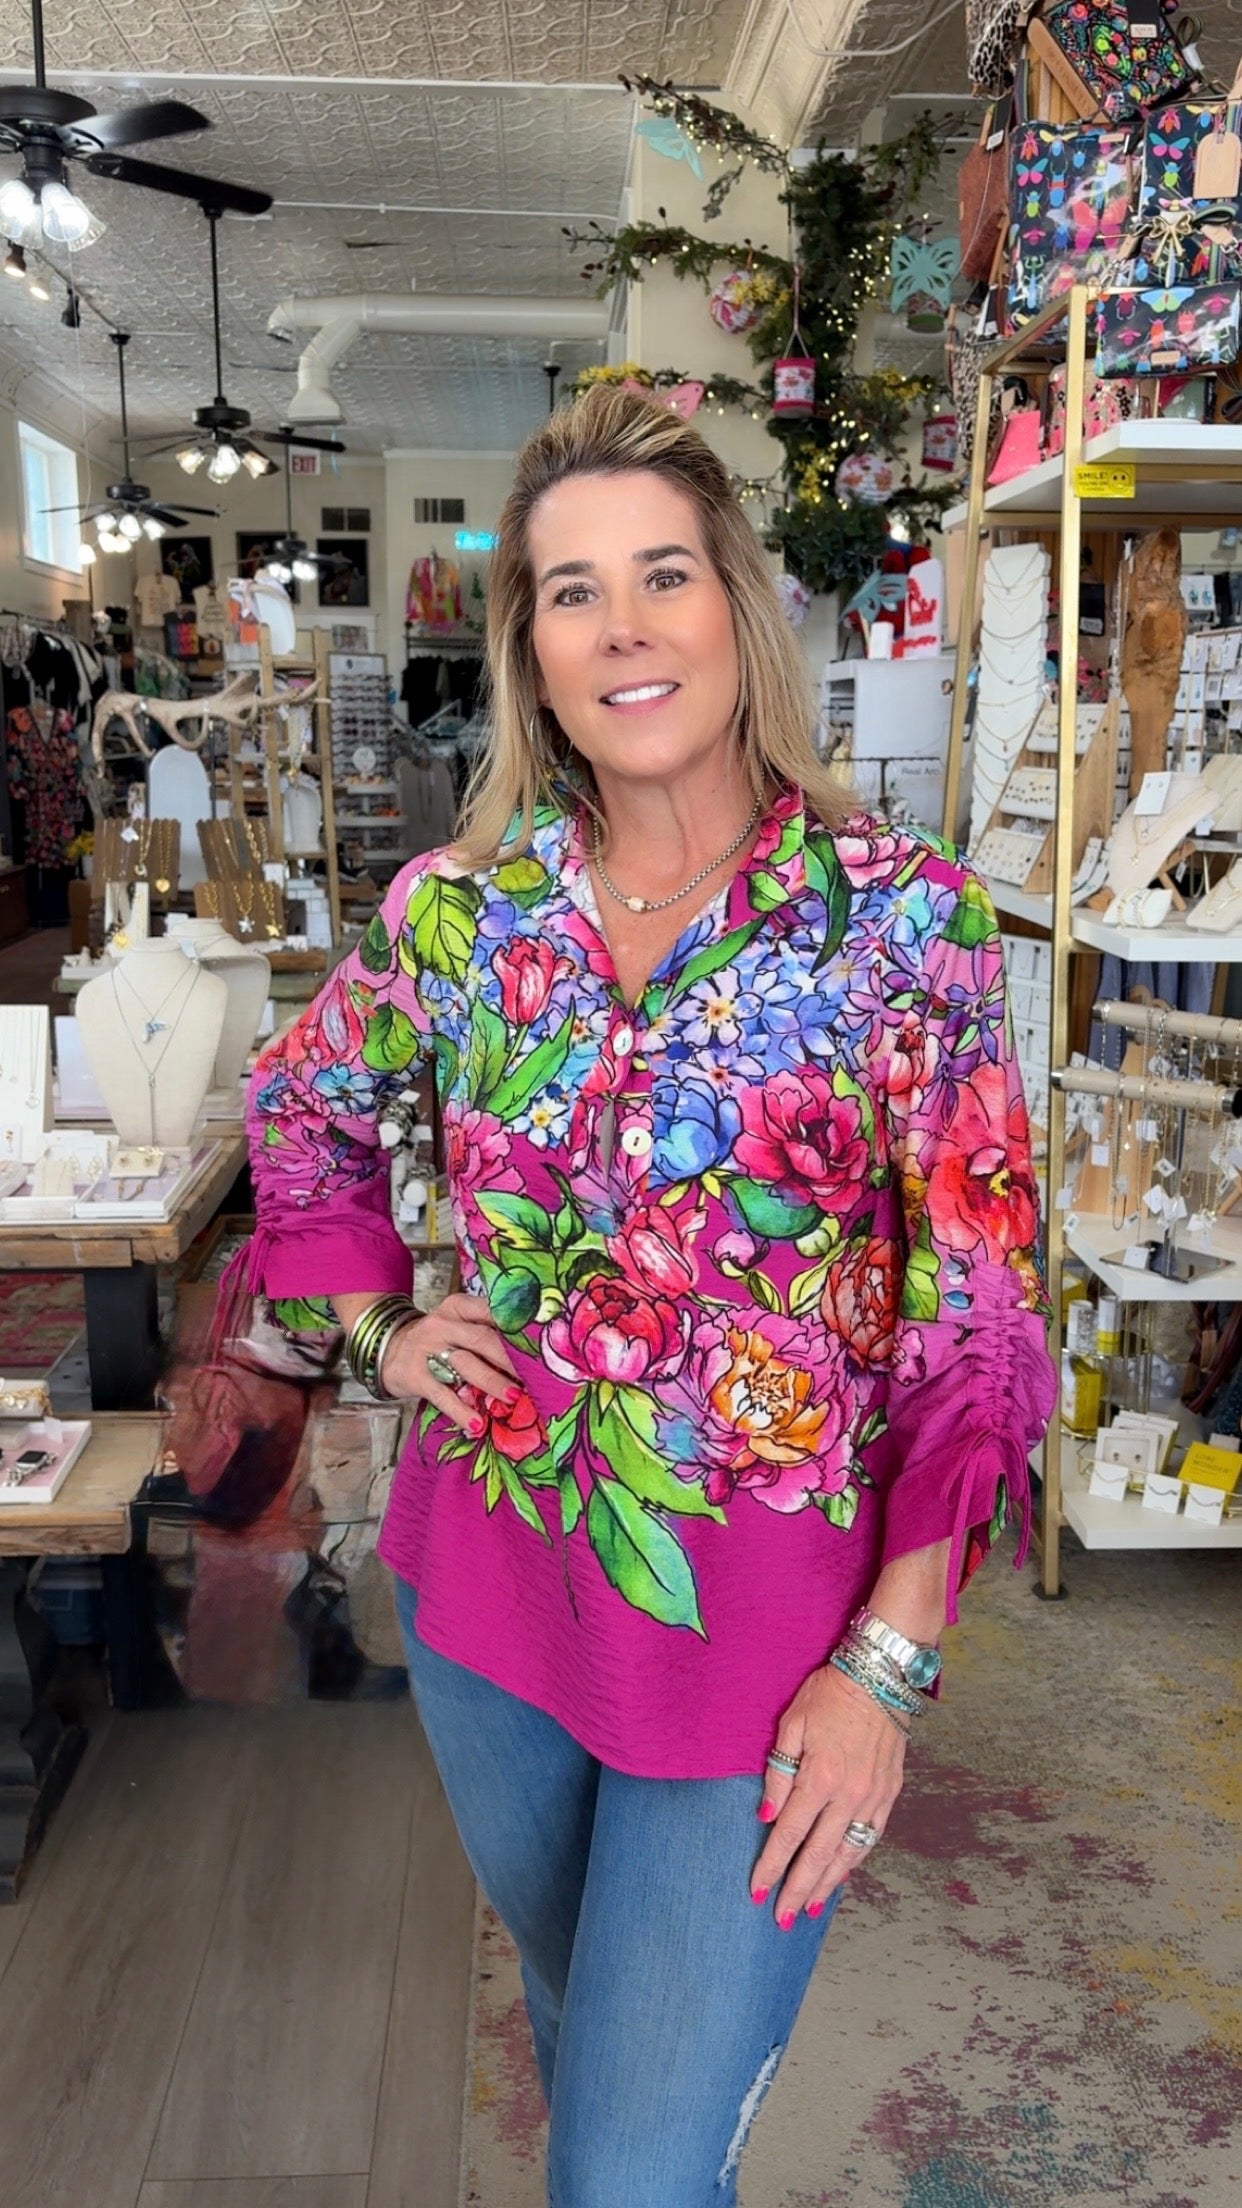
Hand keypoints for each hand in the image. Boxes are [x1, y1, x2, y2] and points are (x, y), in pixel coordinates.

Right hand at [379, 1291, 521, 1434]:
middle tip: (534, 1377)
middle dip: (510, 1360)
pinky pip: (442, 1395)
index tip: (538, 1344)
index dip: (516, 1328)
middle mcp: (442, 1324)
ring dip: (492, 1383)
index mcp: (458, 1307)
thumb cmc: (438, 1339)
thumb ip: (485, 1331)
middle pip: (483, 1339)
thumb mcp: (457, 1323)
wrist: (388, 1348)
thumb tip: (530, 1354)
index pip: (491, 1311)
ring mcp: (426, 1349)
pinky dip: (461, 1411)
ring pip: (466, 1365)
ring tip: (514, 1398)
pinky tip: (477, 1425)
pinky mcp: (415, 1376)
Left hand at [751, 1664, 906, 1925]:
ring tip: (810, 1907)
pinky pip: (870, 1837)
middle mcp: (849, 1796)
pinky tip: (841, 1873)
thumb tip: (766, 1815)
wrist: (881, 1677)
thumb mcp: (792, 1724)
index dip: (772, 1865)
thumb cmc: (830, 1695)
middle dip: (797, 1889)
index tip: (757, 1890)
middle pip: (818, 1855)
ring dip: (827, 1884)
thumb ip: (778, 1772)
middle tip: (781, 1917)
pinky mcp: (890, 1794)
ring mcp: (873, 1798)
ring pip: (848, 1854)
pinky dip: (854, 1860)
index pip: (789, 1834)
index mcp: (820, 1777)